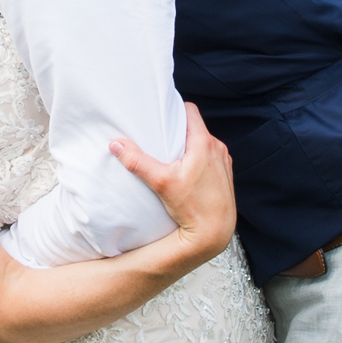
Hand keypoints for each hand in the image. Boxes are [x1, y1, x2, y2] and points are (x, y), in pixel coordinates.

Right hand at [111, 105, 235, 258]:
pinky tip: (187, 172)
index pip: (190, 111)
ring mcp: (224, 162)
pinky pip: (211, 157)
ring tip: (173, 156)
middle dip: (179, 130)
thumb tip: (116, 145)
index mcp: (204, 143)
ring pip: (204, 142)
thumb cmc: (192, 208)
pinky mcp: (225, 175)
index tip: (161, 117)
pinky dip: (200, 158)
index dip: (175, 110)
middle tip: (161, 137)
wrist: (215, 232)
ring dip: (190, 145)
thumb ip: (137, 162)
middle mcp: (217, 149)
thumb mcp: (161, 183)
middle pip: (196, 127)